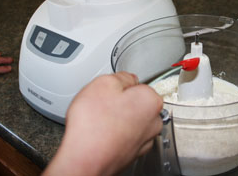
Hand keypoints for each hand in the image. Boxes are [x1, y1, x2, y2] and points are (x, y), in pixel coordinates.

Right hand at [43, 72, 162, 175]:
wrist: (84, 160)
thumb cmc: (93, 126)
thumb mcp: (104, 83)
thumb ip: (121, 76)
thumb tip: (127, 79)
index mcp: (151, 100)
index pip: (138, 84)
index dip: (120, 86)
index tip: (110, 91)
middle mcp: (153, 122)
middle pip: (136, 103)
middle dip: (120, 102)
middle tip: (102, 105)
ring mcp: (144, 140)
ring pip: (130, 120)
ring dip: (117, 119)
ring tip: (99, 121)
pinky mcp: (132, 154)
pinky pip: (124, 136)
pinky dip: (114, 134)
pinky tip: (100, 134)